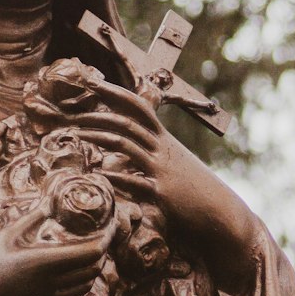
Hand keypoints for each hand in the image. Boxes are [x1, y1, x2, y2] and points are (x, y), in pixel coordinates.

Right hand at [0, 211, 112, 295]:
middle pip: (91, 269)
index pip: (90, 252)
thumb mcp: (8, 234)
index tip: (110, 226)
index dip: (105, 239)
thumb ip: (34, 217)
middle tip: (100, 238)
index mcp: (45, 261)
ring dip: (93, 272)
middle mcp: (50, 284)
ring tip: (93, 258)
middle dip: (101, 253)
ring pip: (83, 288)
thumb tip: (52, 201)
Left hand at [68, 78, 260, 290]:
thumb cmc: (195, 191)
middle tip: (73, 115)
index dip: (115, 92)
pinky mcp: (162, 193)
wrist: (221, 214)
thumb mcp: (176, 164)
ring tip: (76, 136)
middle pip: (126, 122)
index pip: (138, 107)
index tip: (92, 81)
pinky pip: (134, 181)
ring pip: (125, 144)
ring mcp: (161, 169)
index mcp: (164, 140)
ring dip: (97, 137)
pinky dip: (114, 175)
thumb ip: (155, 154)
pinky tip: (98, 173)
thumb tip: (134, 149)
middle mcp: (162, 149)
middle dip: (98, 115)